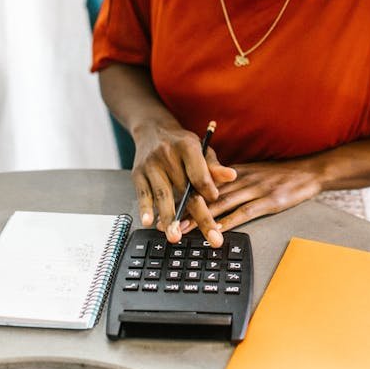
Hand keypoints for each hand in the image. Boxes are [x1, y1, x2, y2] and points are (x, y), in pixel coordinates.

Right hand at [132, 122, 235, 245]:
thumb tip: (231, 176)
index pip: (199, 173)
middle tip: (212, 238)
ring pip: (163, 195)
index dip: (208, 188)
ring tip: (175, 237)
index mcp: (187, 147)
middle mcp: (168, 156)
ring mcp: (151, 166)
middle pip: (185, 190)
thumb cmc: (182, 144)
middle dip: (199, 216)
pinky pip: (143, 194)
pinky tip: (149, 222)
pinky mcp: (138, 174)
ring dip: (169, 218)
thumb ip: (214, 167)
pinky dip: (146, 209)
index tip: (215, 200)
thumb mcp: (201, 149)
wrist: (152, 130)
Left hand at [180, 159, 322, 233]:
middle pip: (210, 194)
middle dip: (188, 208)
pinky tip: (218, 230)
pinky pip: (246, 212)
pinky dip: (230, 221)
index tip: (170, 204)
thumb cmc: (281, 174)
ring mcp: (256, 189)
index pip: (206, 182)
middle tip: (170, 220)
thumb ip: (232, 182)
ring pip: (224, 203)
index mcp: (237, 172)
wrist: (309, 171)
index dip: (186, 194)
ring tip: (185, 228)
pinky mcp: (269, 201)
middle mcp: (242, 178)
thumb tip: (209, 192)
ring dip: (203, 217)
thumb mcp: (253, 172)